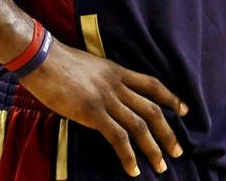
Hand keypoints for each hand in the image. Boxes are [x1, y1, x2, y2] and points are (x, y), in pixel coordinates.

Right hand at [20, 39, 186, 176]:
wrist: (41, 56)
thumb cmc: (57, 60)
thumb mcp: (89, 65)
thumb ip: (102, 80)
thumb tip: (106, 95)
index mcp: (116, 71)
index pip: (151, 84)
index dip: (170, 97)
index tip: (184, 110)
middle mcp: (116, 85)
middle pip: (152, 109)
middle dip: (167, 132)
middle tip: (177, 150)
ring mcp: (106, 98)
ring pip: (140, 125)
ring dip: (153, 148)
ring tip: (161, 165)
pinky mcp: (92, 112)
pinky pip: (118, 137)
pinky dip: (128, 155)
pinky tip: (132, 168)